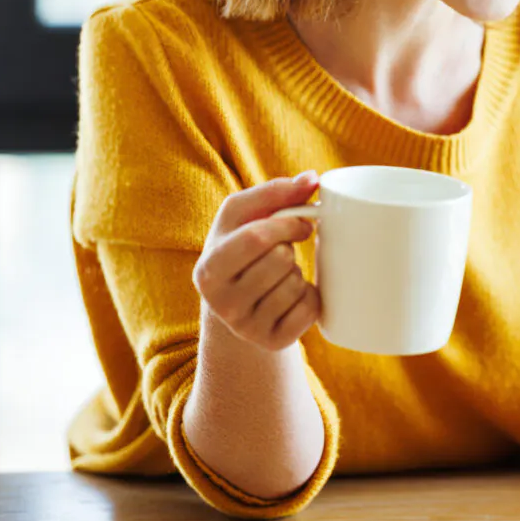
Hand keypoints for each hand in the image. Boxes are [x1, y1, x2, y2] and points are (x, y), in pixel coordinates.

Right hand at [192, 172, 321, 350]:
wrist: (235, 305)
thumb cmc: (242, 249)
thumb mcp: (244, 219)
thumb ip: (275, 193)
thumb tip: (311, 178)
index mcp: (208, 269)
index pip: (256, 237)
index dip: (286, 224)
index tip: (300, 222)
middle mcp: (222, 304)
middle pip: (281, 259)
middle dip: (290, 248)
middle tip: (285, 251)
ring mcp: (247, 328)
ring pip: (296, 284)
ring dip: (298, 273)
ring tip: (281, 276)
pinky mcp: (273, 342)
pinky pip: (310, 309)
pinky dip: (310, 297)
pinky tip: (292, 298)